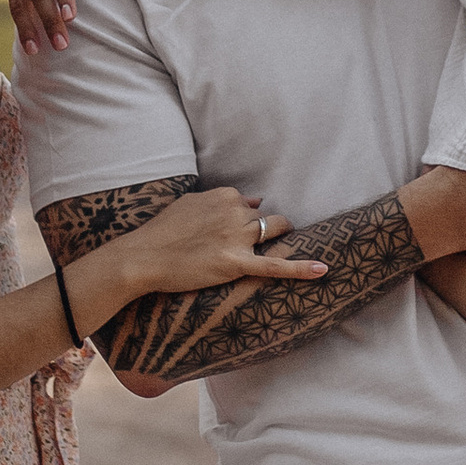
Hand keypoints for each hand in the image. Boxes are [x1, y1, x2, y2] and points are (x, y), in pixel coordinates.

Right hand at [112, 184, 327, 296]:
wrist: (143, 257)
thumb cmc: (162, 231)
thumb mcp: (191, 203)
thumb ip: (221, 200)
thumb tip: (254, 200)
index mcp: (225, 195)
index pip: (249, 204)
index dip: (243, 221)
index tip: (234, 232)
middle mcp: (235, 212)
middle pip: (265, 219)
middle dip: (264, 230)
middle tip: (250, 245)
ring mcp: (237, 237)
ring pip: (274, 232)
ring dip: (277, 238)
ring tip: (272, 249)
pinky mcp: (236, 264)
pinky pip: (274, 265)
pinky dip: (300, 267)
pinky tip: (322, 270)